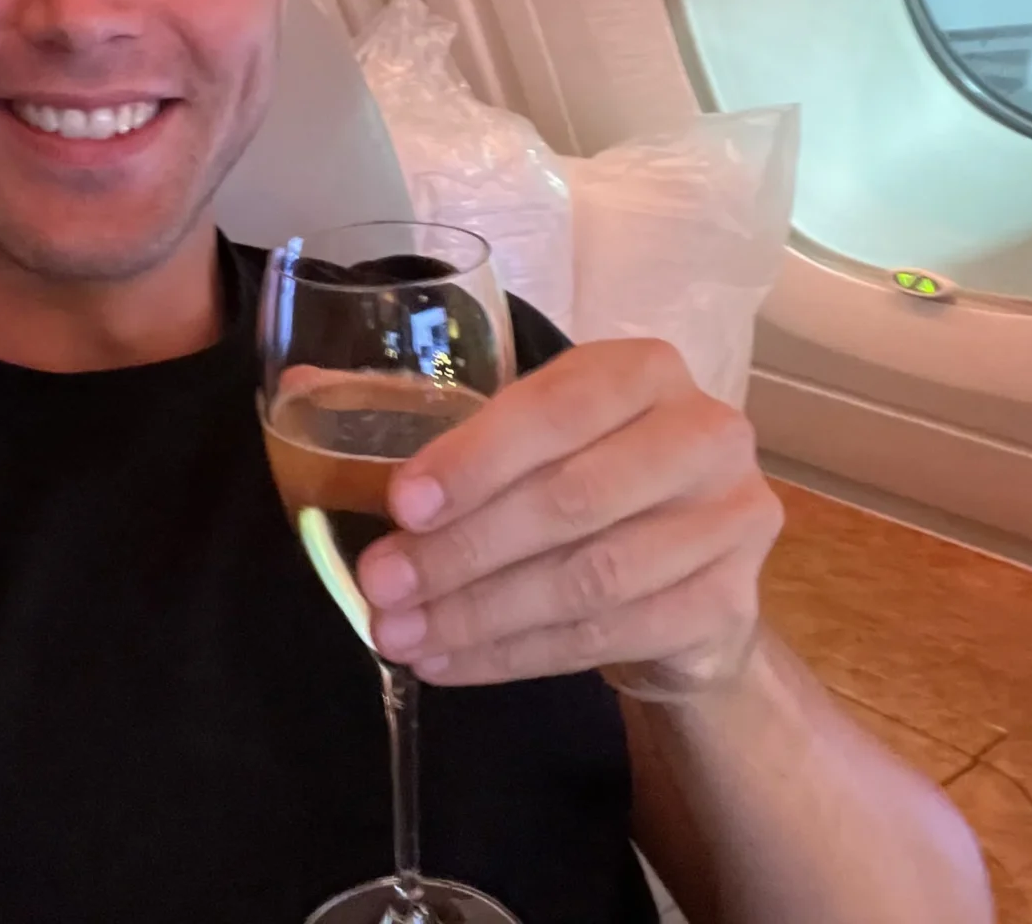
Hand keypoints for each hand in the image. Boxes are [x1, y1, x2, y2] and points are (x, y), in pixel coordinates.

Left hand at [354, 338, 782, 690]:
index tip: (399, 505)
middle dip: (463, 551)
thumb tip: (300, 393)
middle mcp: (705, 432)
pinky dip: (517, 656)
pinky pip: (610, 637)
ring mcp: (731, 519)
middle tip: (380, 587)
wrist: (685, 575)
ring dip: (481, 614)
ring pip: (590, 578)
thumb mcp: (517, 437)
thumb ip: (423, 415)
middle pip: (572, 500)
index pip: (556, 408)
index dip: (474, 460)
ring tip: (400, 634)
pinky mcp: (732, 603)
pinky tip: (450, 661)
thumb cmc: (582, 482)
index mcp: (644, 369)